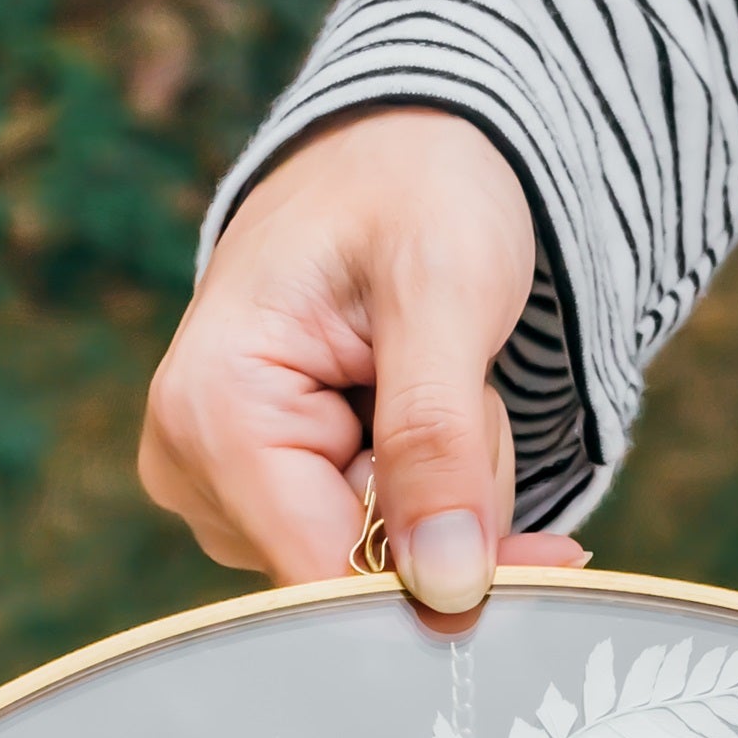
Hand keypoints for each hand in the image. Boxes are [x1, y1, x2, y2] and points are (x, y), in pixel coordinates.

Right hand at [137, 106, 588, 624]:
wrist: (397, 151)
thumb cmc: (413, 189)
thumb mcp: (444, 291)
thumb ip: (436, 438)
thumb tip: (443, 586)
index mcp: (209, 408)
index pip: (320, 574)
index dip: (433, 585)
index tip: (545, 563)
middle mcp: (193, 462)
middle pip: (356, 573)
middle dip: (451, 503)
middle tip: (470, 389)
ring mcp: (225, 485)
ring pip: (381, 561)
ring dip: (450, 486)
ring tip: (440, 376)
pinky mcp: (267, 493)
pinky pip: (381, 543)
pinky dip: (440, 488)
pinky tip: (434, 407)